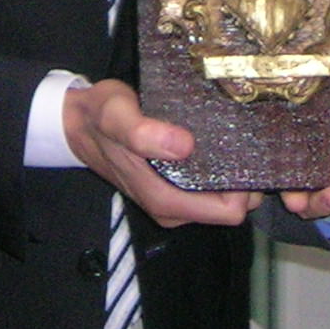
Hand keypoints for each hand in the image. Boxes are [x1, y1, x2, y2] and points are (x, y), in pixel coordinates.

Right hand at [63, 79, 257, 228]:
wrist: (77, 122)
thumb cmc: (98, 117)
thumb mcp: (116, 117)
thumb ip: (143, 133)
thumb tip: (184, 146)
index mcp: (165, 200)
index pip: (229, 211)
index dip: (246, 187)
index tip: (251, 152)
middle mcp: (174, 207)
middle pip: (233, 206)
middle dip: (247, 180)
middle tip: (252, 140)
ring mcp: (175, 198)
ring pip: (225, 196)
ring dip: (236, 172)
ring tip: (239, 137)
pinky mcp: (176, 185)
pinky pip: (213, 185)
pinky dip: (223, 167)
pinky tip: (223, 140)